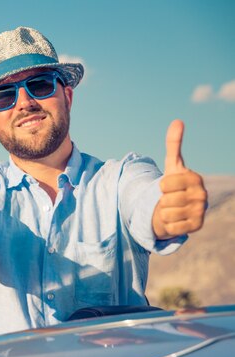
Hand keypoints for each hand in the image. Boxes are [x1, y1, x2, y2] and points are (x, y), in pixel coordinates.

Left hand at [153, 120, 207, 238]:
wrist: (179, 206)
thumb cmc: (175, 184)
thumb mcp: (172, 165)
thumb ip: (174, 144)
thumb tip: (177, 121)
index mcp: (195, 178)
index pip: (164, 184)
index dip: (161, 186)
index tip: (169, 185)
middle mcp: (202, 195)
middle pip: (166, 200)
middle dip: (162, 200)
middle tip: (170, 199)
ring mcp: (201, 212)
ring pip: (166, 214)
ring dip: (164, 213)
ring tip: (173, 208)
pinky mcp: (196, 227)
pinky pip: (170, 227)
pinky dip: (168, 225)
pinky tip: (176, 219)